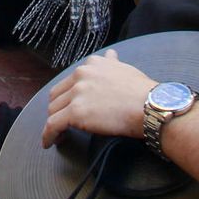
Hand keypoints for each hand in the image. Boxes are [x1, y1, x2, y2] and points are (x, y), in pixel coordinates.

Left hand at [41, 49, 155, 147]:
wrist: (150, 106)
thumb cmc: (143, 92)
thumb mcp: (125, 69)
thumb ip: (112, 63)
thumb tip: (111, 55)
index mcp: (91, 65)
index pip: (69, 81)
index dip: (67, 96)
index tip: (70, 106)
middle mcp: (80, 74)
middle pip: (57, 95)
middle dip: (58, 109)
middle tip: (62, 122)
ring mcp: (77, 93)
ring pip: (53, 110)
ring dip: (54, 123)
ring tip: (59, 134)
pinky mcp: (75, 112)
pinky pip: (53, 125)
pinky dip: (48, 135)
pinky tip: (49, 143)